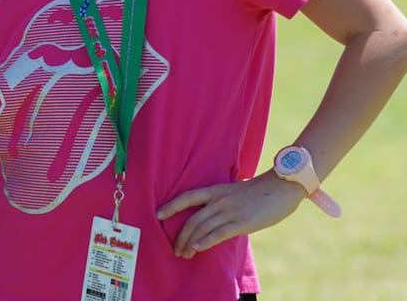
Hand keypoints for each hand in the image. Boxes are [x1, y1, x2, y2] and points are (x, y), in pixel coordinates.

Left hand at [156, 171, 305, 258]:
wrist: (282, 186)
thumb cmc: (261, 191)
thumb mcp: (235, 192)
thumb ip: (222, 202)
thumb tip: (215, 216)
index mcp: (216, 190)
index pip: (187, 197)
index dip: (171, 206)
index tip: (158, 215)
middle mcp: (219, 200)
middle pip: (192, 219)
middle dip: (180, 236)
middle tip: (175, 249)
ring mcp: (230, 211)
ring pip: (202, 228)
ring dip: (190, 243)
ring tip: (184, 254)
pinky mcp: (242, 222)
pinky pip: (219, 233)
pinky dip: (206, 241)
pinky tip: (198, 248)